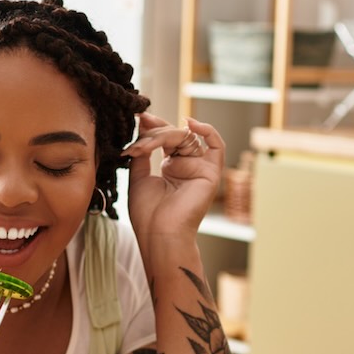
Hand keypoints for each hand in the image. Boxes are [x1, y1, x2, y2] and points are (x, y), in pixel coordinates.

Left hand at [121, 113, 223, 248]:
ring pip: (186, 138)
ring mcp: (200, 168)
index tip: (137, 119)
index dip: (152, 128)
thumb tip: (142, 131)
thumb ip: (142, 154)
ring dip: (163, 137)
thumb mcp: (138, 177)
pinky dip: (207, 130)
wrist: (159, 234)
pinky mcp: (211, 173)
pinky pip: (216, 146)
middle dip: (153, 134)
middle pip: (174, 136)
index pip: (165, 139)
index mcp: (172, 168)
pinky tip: (190, 123)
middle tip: (136, 141)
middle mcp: (188, 166)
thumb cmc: (147, 214)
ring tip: (143, 147)